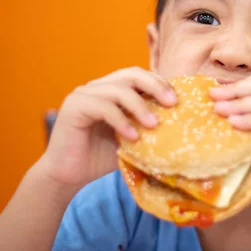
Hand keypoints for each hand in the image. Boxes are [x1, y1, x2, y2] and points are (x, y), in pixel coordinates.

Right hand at [38, 67, 176, 188]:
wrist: (67, 176)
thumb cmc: (100, 158)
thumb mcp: (132, 139)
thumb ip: (148, 127)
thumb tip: (183, 126)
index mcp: (112, 90)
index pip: (140, 76)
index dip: (160, 83)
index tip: (178, 100)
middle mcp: (98, 87)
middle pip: (132, 74)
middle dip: (155, 86)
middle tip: (172, 103)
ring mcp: (84, 94)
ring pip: (118, 89)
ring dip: (140, 106)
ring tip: (154, 125)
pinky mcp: (74, 107)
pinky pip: (103, 107)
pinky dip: (121, 121)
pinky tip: (133, 137)